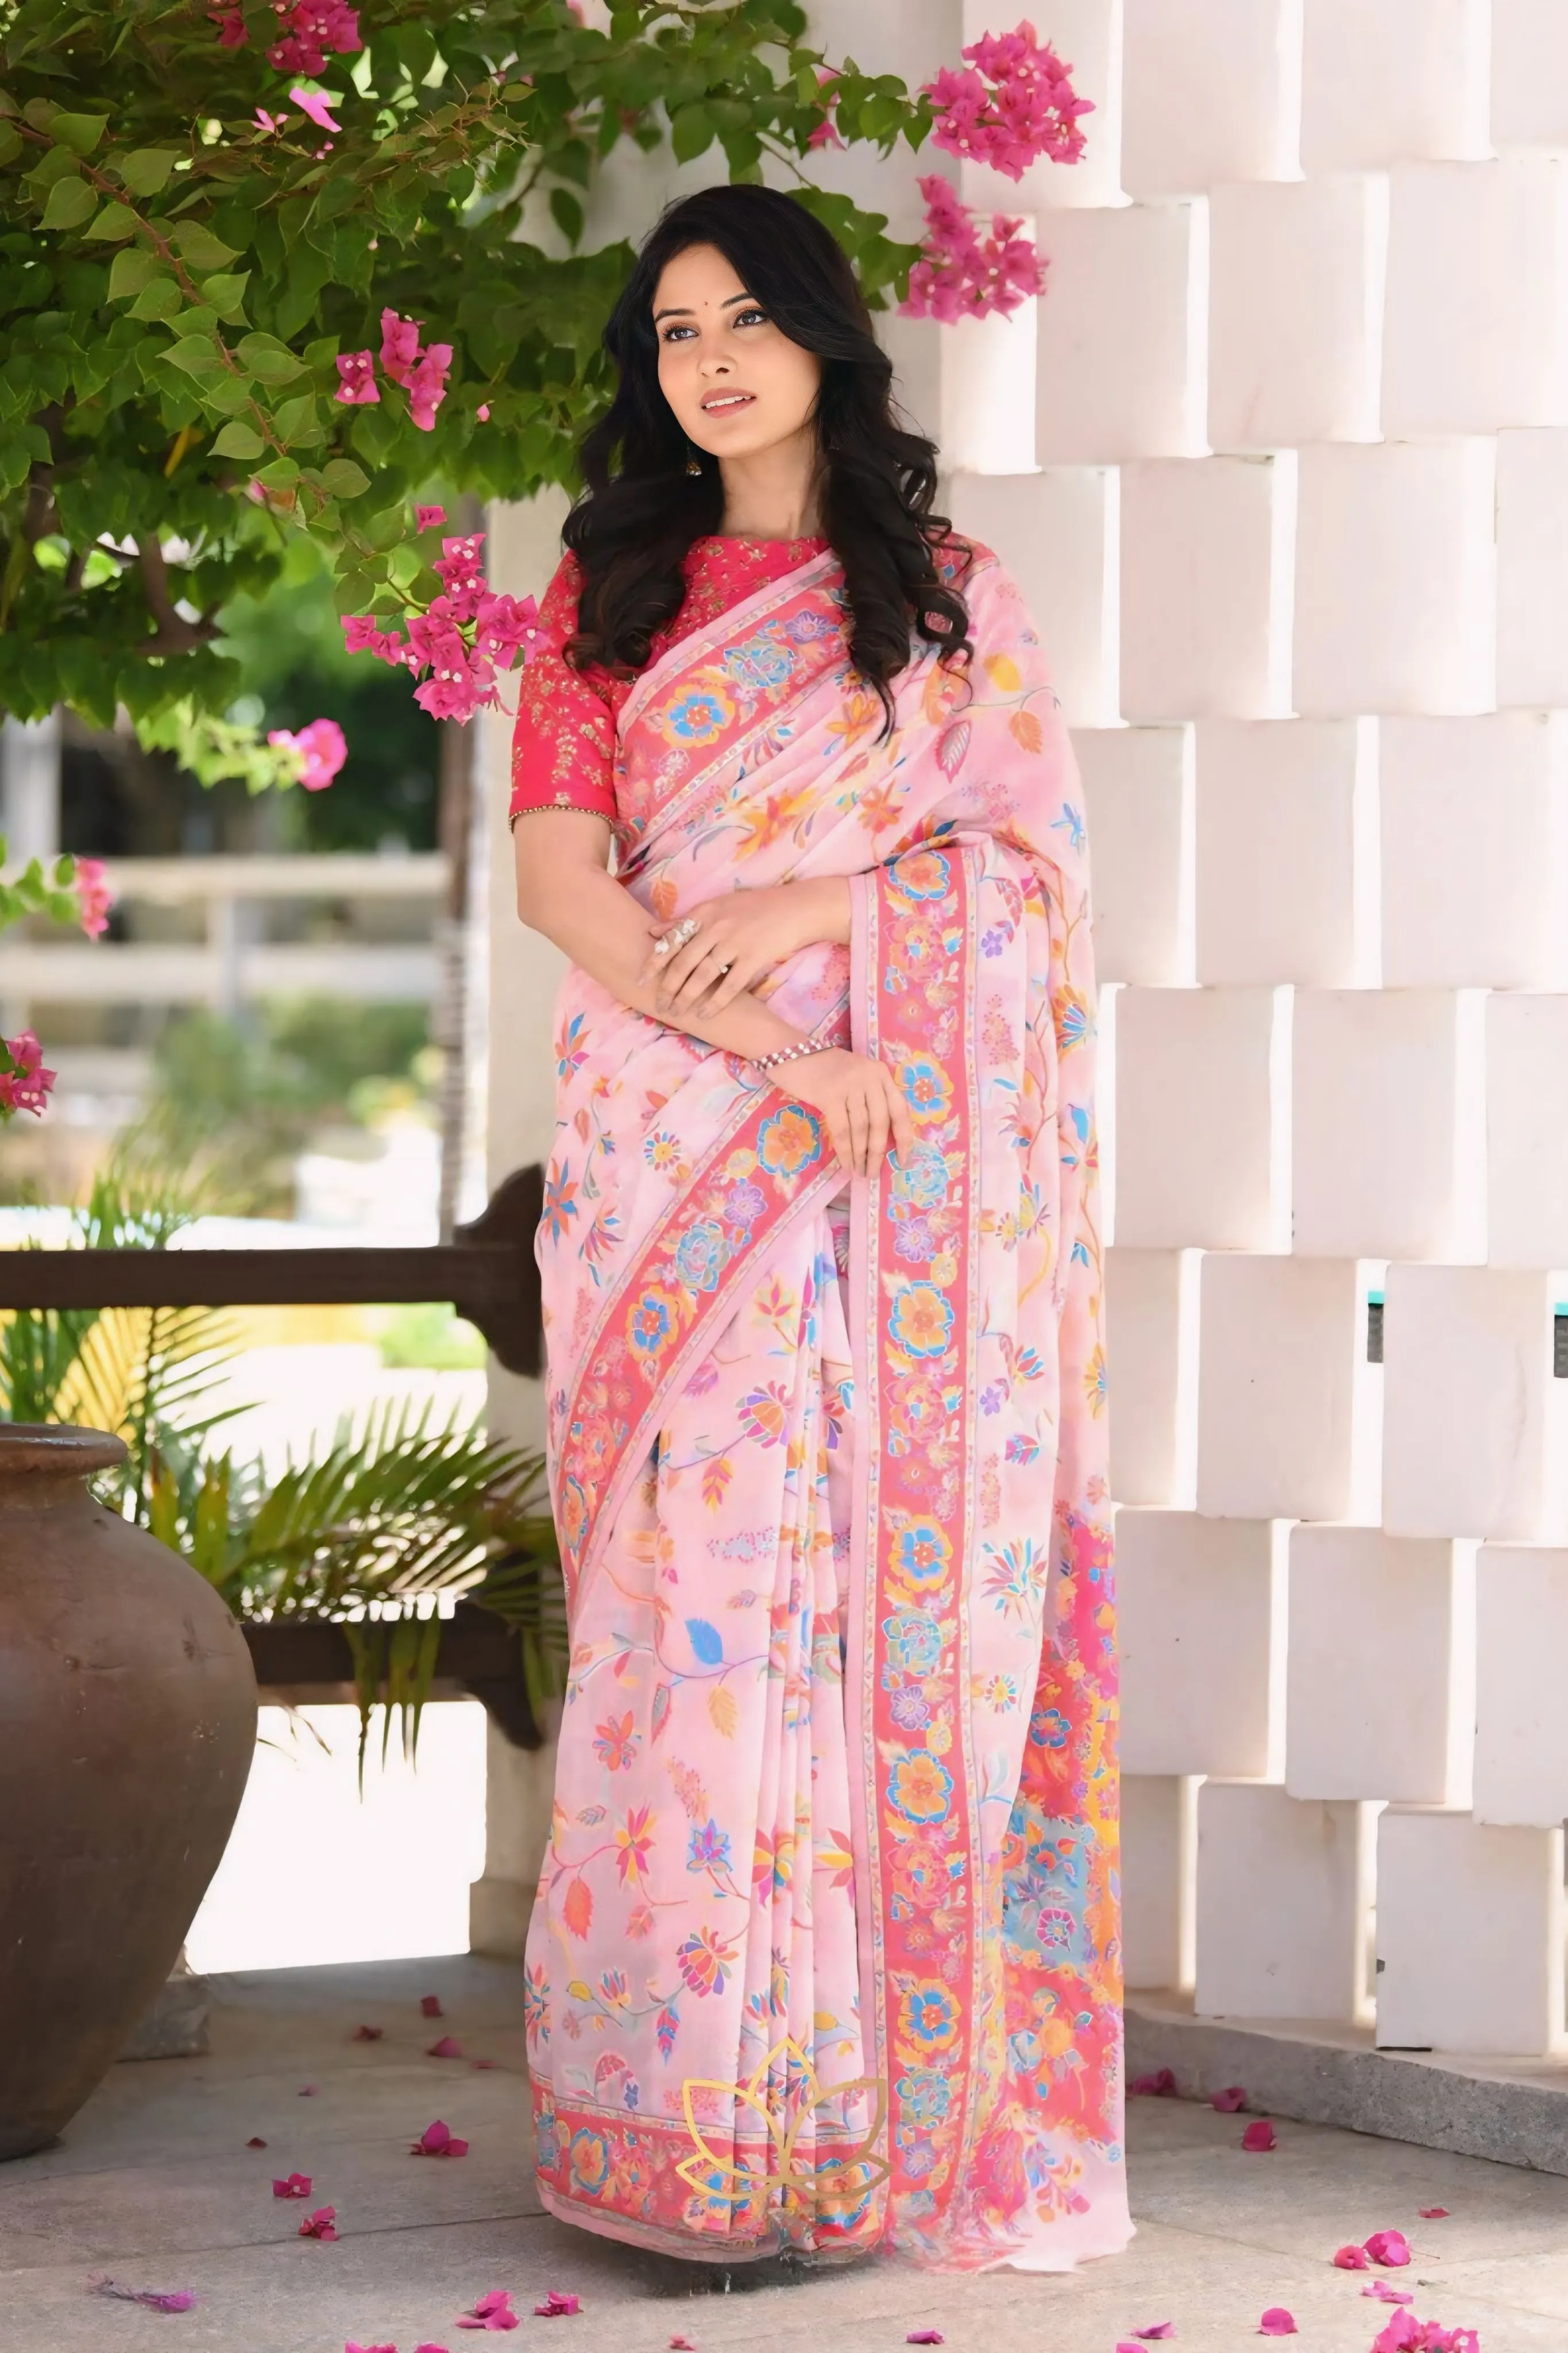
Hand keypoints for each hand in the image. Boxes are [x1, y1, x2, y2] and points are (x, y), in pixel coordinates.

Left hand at [638, 879, 848, 1020]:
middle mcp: (716, 927)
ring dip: (687, 997)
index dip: (654, 962)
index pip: (671, 940)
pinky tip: (705, 1014)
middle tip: (659, 1004)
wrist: (795, 908)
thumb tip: (652, 932)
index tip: (640, 979)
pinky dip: (715, 1002)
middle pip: (684, 962)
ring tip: (677, 1012)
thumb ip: (685, 921)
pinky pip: (730, 985)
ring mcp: (735, 942)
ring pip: (703, 976)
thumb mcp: (717, 906)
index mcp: (704, 913)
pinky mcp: (754, 957)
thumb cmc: (754, 907)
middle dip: (668, 986)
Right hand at [775, 1047, 915, 1177]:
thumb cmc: (823, 1069)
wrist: (791, 1053)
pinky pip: (842, 1129)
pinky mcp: (830, 1094)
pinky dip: (845, 1150)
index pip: (900, 1109)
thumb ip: (870, 1098)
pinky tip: (846, 1163)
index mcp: (880, 1073)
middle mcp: (870, 1076)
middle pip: (881, 1122)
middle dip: (878, 1153)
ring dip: (861, 1155)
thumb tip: (877, 1141)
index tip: (903, 1160)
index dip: (904, 1137)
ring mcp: (850, 1084)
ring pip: (861, 1128)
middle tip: (874, 1174)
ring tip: (860, 1172)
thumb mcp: (855, 1076)